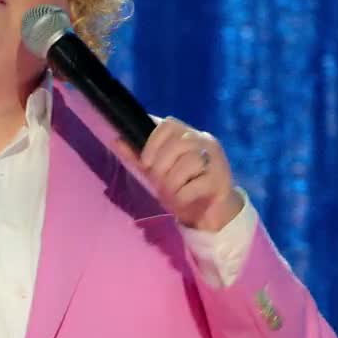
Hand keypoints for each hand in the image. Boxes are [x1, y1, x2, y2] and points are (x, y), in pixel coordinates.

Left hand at [110, 118, 244, 232]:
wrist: (210, 213)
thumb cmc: (182, 187)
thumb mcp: (157, 171)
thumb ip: (138, 156)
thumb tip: (117, 139)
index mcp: (187, 134)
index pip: (168, 124)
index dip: (152, 143)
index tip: (146, 163)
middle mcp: (204, 141)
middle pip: (178, 143)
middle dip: (161, 166)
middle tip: (159, 183)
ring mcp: (216, 159)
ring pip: (189, 163)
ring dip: (173, 183)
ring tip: (171, 193)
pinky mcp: (221, 180)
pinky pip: (196, 185)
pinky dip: (183, 196)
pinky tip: (183, 200)